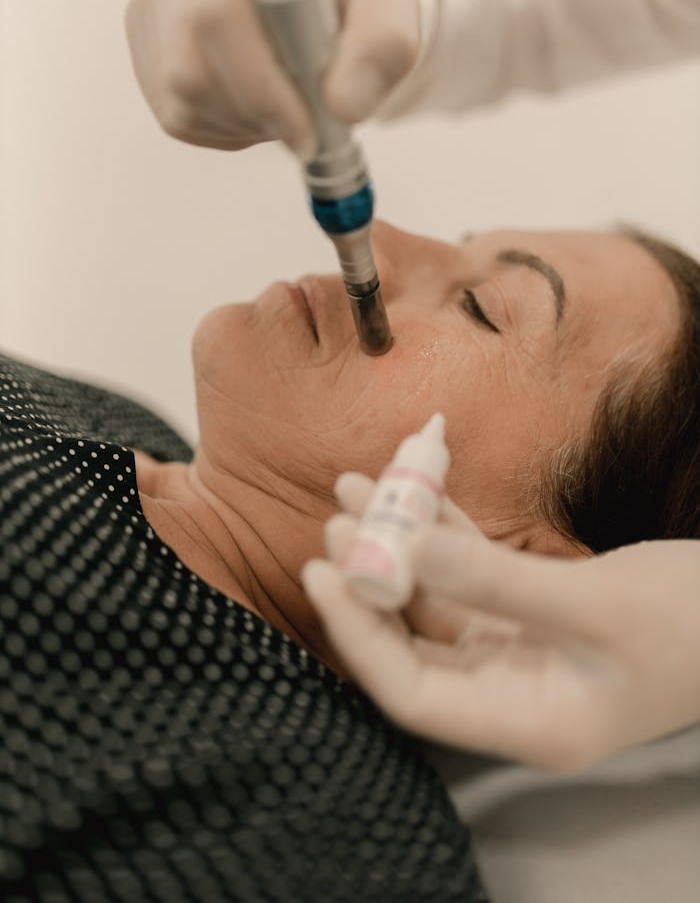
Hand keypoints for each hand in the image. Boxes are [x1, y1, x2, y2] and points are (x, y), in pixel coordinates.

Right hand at [125, 0, 419, 153]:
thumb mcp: (387, 6)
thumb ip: (379, 49)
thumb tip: (344, 106)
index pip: (220, 10)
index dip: (259, 84)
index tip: (305, 127)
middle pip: (191, 65)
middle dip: (258, 114)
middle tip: (305, 128)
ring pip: (181, 98)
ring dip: (244, 123)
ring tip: (286, 103)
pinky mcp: (146, 39)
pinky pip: (176, 111)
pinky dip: (225, 125)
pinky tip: (256, 100)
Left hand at [303, 473, 699, 771]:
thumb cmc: (692, 623)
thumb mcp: (595, 603)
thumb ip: (496, 580)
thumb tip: (405, 547)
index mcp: (528, 721)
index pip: (413, 695)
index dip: (359, 637)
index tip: (324, 573)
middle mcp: (513, 692)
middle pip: (415, 645)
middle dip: (371, 582)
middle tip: (336, 521)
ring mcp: (520, 650)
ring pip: (437, 600)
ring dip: (399, 546)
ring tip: (357, 488)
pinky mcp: (531, 611)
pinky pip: (471, 572)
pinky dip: (443, 532)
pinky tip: (413, 487)